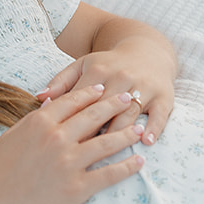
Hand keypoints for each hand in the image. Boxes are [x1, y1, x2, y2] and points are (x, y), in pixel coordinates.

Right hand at [0, 86, 144, 203]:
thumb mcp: (11, 137)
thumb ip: (33, 122)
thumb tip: (50, 108)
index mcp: (39, 123)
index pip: (72, 102)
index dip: (91, 94)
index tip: (104, 89)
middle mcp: (57, 138)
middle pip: (93, 117)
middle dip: (115, 106)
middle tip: (131, 98)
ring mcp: (68, 163)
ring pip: (106, 143)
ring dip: (126, 134)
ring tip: (140, 128)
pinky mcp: (77, 189)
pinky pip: (108, 174)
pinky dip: (127, 168)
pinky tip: (139, 162)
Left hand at [37, 37, 175, 143]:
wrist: (146, 50)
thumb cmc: (107, 64)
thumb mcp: (83, 65)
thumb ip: (60, 82)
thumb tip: (39, 98)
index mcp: (97, 71)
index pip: (81, 100)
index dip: (70, 121)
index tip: (59, 142)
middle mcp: (120, 77)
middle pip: (105, 110)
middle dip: (93, 131)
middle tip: (82, 153)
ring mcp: (143, 86)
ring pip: (129, 114)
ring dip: (120, 133)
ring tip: (109, 152)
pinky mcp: (163, 96)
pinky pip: (159, 114)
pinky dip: (153, 128)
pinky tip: (146, 142)